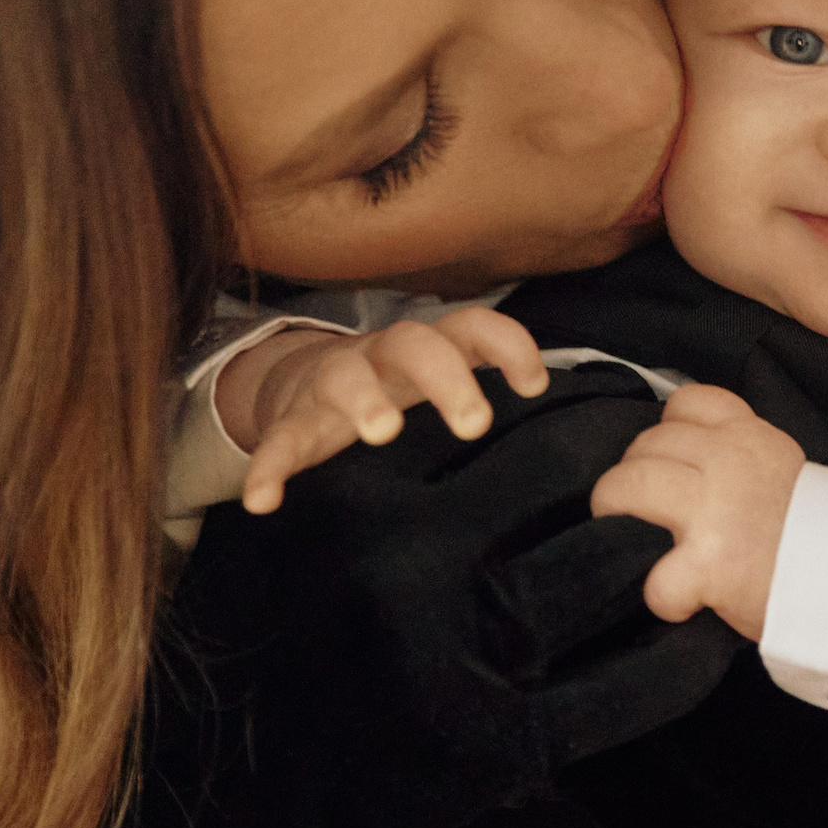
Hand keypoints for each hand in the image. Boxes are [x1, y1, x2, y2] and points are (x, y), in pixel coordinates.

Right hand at [222, 309, 547, 512]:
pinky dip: (269, 466)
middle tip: (474, 422)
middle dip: (447, 378)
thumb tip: (563, 422)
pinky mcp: (292, 421)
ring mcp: (333, 383)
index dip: (507, 345)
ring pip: (345, 377)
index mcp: (429, 347)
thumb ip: (493, 396)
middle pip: (415, 344)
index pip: (472, 328)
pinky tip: (265, 500)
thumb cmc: (399, 391)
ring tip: (382, 431)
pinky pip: (277, 440)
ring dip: (364, 400)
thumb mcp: (445, 387)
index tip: (533, 385)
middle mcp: (383, 355)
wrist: (306, 385)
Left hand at [589, 384, 803, 639]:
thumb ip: (739, 458)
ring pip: (624, 486)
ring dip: (618, 517)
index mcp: (750, 437)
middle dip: (632, 478)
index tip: (673, 463)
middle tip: (646, 513)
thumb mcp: (784, 472)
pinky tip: (678, 602)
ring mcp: (715, 510)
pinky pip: (654, 576)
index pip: (686, 404)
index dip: (667, 432)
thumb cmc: (816, 537)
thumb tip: (684, 466)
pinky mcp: (709, 565)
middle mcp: (728, 462)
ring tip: (634, 543)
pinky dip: (660, 594)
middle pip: (644, 446)